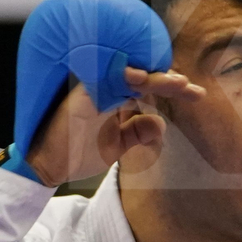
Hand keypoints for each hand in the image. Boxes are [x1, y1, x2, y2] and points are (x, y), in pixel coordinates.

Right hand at [25, 65, 204, 186]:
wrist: (47, 167)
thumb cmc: (78, 154)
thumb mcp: (117, 146)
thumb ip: (138, 133)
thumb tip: (161, 123)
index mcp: (113, 98)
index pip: (148, 86)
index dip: (171, 87)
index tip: (195, 94)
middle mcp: (104, 89)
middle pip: (143, 77)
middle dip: (170, 82)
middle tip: (193, 90)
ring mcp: (92, 90)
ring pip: (128, 75)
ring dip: (153, 78)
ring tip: (178, 84)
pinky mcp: (80, 95)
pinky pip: (104, 80)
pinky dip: (123, 77)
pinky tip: (142, 80)